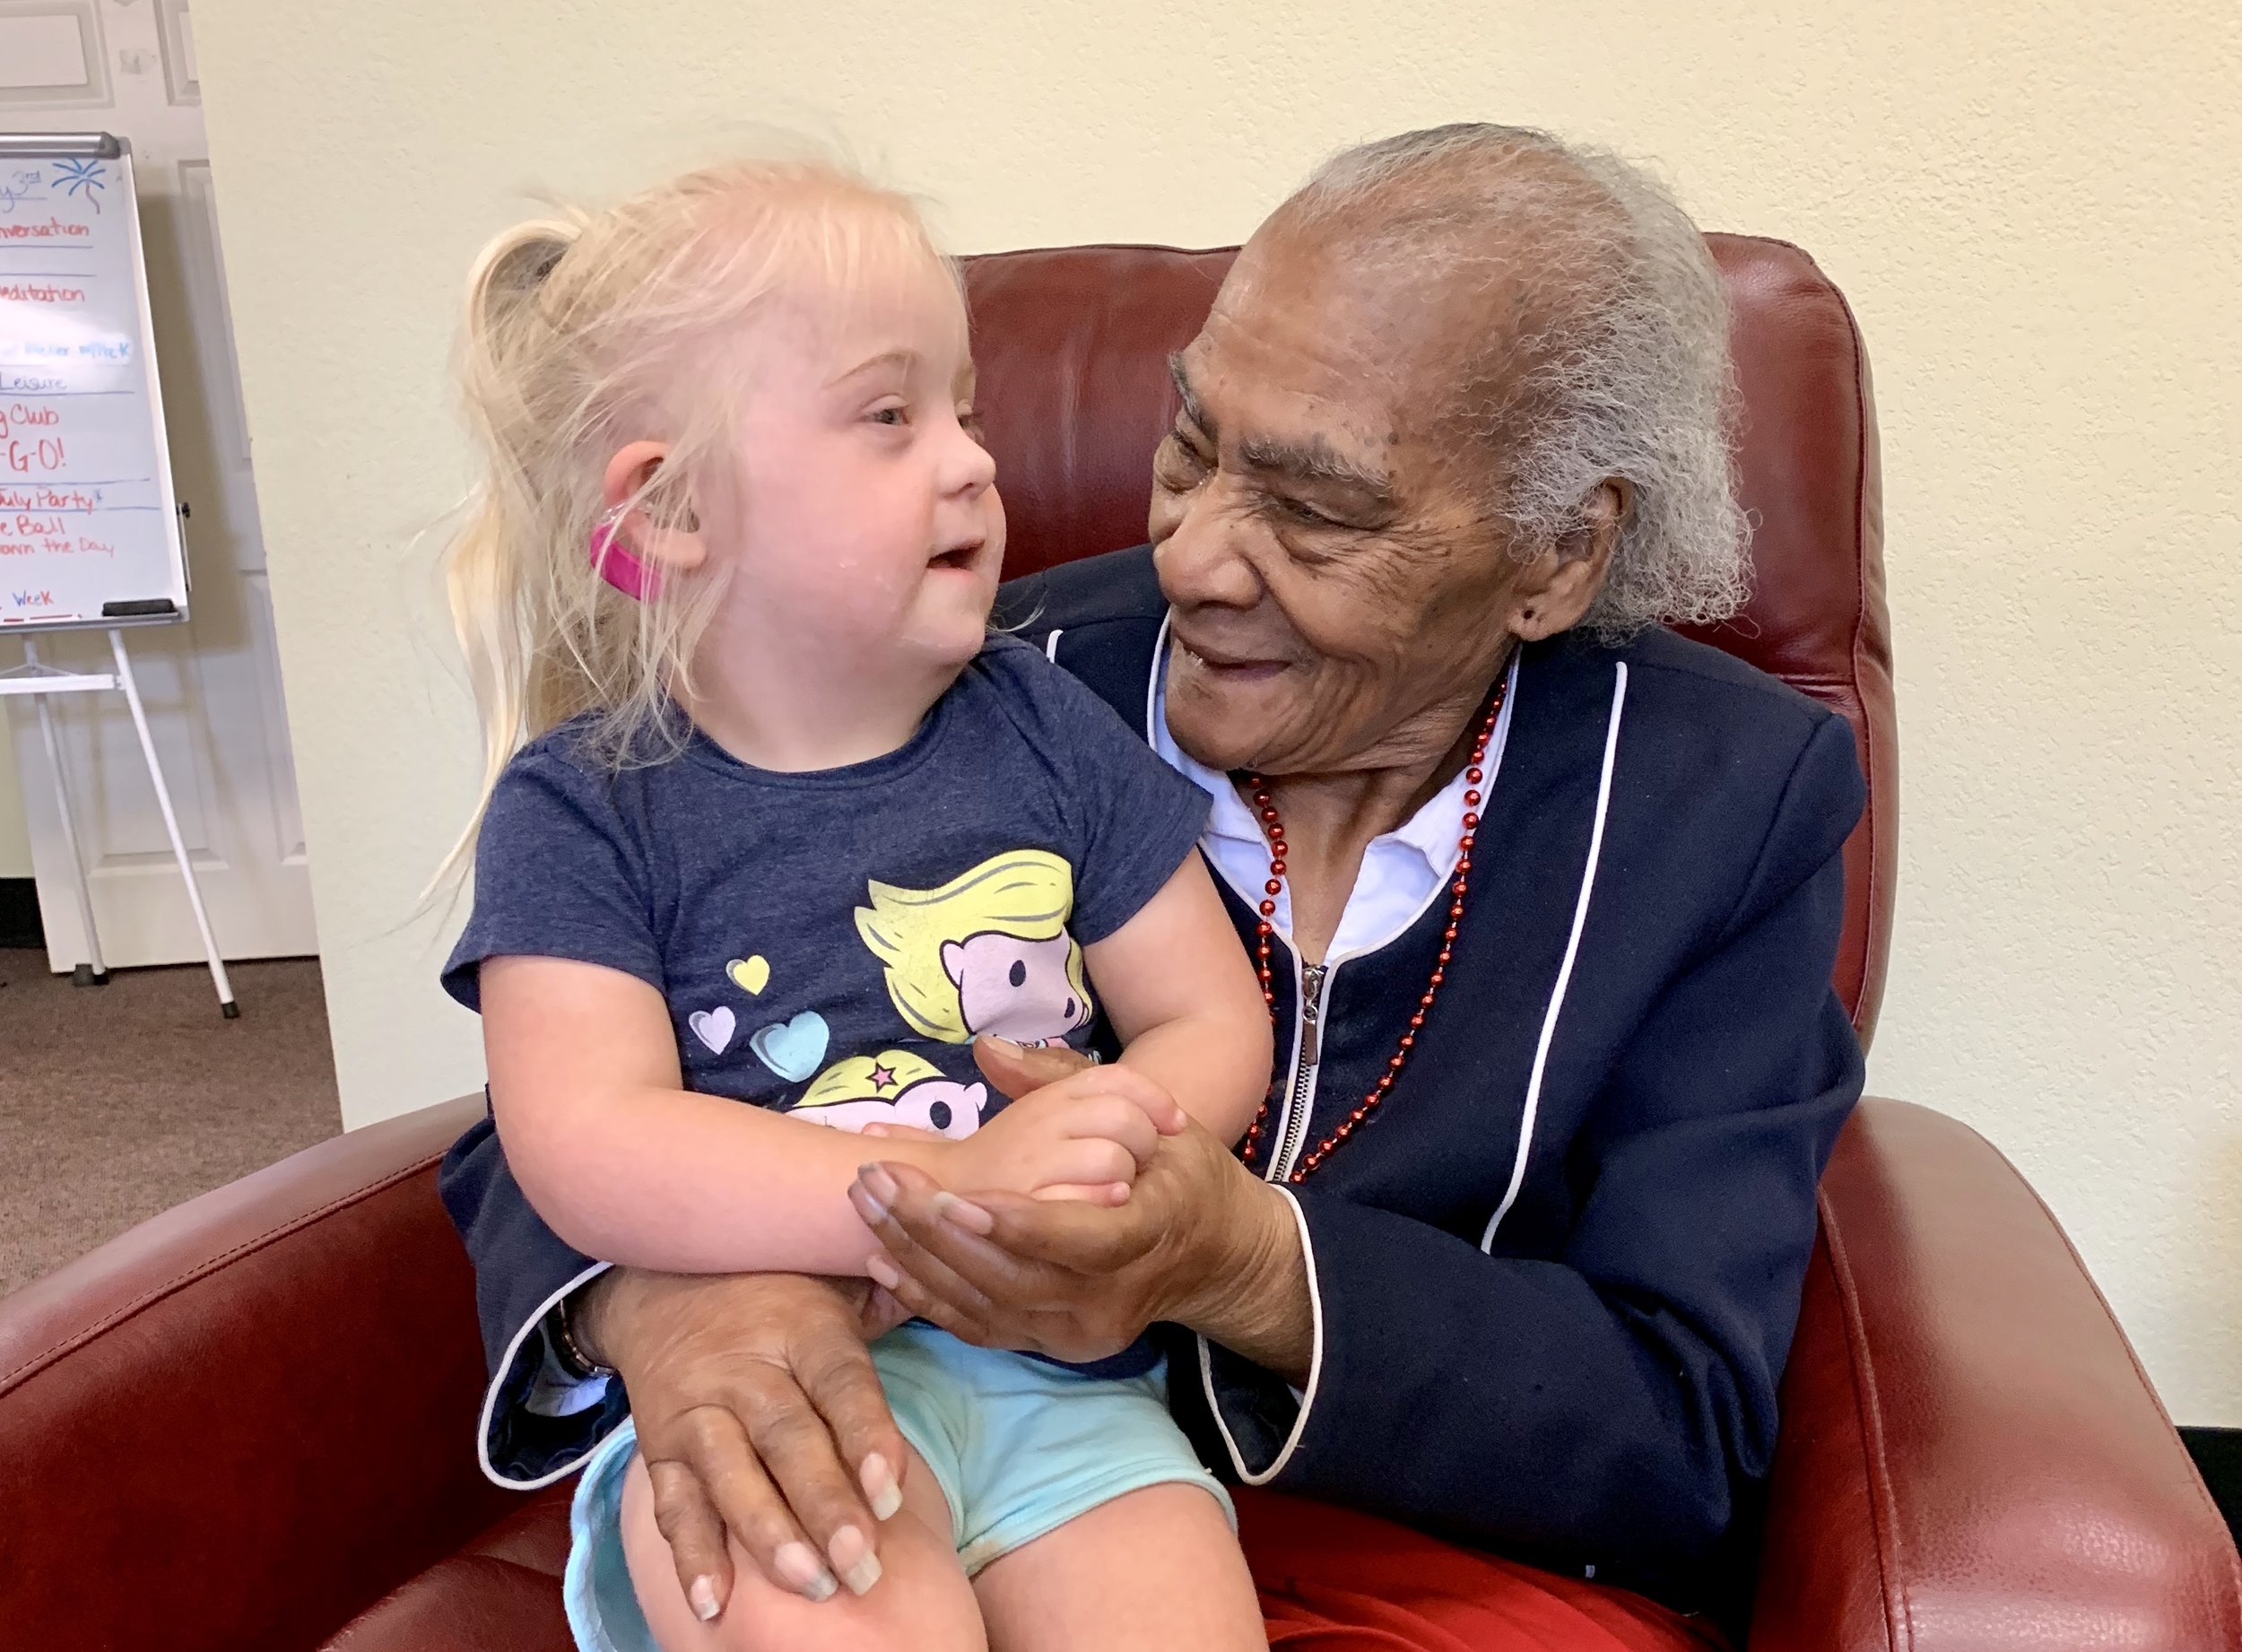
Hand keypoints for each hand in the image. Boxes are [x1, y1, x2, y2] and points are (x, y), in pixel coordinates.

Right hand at [572, 1269, 908, 1615]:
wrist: (665, 1287)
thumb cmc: (779, 1299)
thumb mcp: (834, 1283)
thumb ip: (888, 1301)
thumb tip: (951, 1294)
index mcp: (804, 1329)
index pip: (840, 1382)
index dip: (866, 1435)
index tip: (891, 1493)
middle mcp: (746, 1371)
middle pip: (788, 1439)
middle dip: (825, 1506)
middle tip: (860, 1564)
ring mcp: (698, 1412)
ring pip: (730, 1475)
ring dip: (769, 1535)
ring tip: (810, 1583)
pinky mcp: (660, 1448)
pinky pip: (673, 1504)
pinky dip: (691, 1555)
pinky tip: (714, 1600)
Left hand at [845, 1037, 1304, 1369]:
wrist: (1218, 1256)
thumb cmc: (1183, 1173)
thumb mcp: (1155, 1114)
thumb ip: (1069, 1081)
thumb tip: (989, 1049)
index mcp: (1149, 1234)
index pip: (1078, 1241)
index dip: (1014, 1224)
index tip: (953, 1194)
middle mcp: (1112, 1298)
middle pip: (1012, 1279)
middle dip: (934, 1232)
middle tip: (877, 1181)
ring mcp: (1080, 1332)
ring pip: (986, 1308)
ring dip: (916, 1259)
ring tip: (867, 1206)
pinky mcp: (1055, 1348)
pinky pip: (981, 1330)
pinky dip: (928, 1298)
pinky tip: (883, 1260)